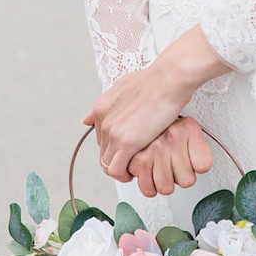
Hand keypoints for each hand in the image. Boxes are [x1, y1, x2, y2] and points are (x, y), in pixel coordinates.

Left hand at [81, 62, 188, 181]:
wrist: (169, 79)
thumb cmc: (154, 81)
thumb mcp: (122, 86)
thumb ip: (106, 104)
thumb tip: (87, 119)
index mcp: (101, 108)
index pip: (100, 138)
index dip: (114, 146)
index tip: (126, 149)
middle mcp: (103, 121)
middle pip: (103, 151)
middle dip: (117, 158)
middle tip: (133, 159)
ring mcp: (113, 133)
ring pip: (107, 163)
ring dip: (120, 168)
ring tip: (135, 166)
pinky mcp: (127, 143)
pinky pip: (116, 170)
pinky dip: (124, 175)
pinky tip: (135, 171)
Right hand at [127, 116, 213, 197]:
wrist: (139, 117)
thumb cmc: (163, 129)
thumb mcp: (188, 130)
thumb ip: (198, 150)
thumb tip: (201, 168)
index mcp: (189, 128)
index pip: (204, 165)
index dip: (197, 166)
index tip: (193, 161)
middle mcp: (173, 136)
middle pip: (187, 181)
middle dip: (178, 176)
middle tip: (173, 164)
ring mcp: (156, 148)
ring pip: (167, 188)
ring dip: (163, 182)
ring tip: (160, 168)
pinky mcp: (140, 160)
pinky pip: (149, 190)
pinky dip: (148, 186)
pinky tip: (150, 172)